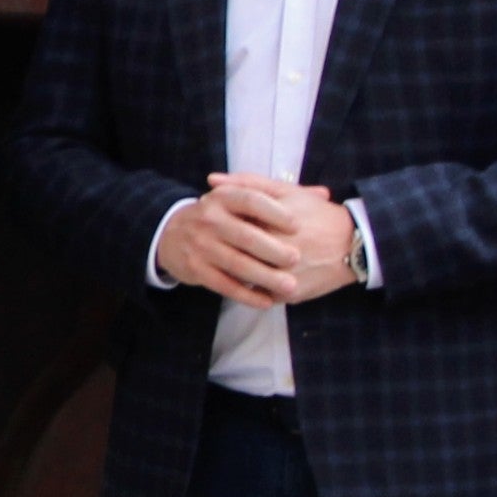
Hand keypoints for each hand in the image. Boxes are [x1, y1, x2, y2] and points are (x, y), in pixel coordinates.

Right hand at [154, 189, 304, 307]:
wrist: (171, 235)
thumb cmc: (218, 217)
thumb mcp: (239, 199)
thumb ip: (279, 196)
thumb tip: (324, 194)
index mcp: (222, 197)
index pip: (250, 200)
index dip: (273, 212)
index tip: (296, 224)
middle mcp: (209, 219)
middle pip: (245, 235)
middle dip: (272, 248)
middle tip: (297, 258)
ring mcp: (201, 245)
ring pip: (236, 263)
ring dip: (264, 277)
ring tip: (289, 285)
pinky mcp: (196, 270)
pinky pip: (225, 285)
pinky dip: (246, 295)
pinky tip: (266, 301)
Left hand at [205, 173, 363, 302]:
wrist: (353, 244)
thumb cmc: (318, 214)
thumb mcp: (287, 191)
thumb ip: (248, 183)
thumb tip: (211, 180)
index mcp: (271, 224)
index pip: (229, 226)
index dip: (220, 225)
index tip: (217, 223)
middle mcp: (277, 253)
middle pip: (233, 254)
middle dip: (222, 249)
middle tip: (218, 244)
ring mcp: (282, 277)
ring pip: (242, 278)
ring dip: (232, 270)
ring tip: (229, 260)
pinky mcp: (289, 295)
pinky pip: (258, 295)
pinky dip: (250, 288)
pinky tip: (249, 277)